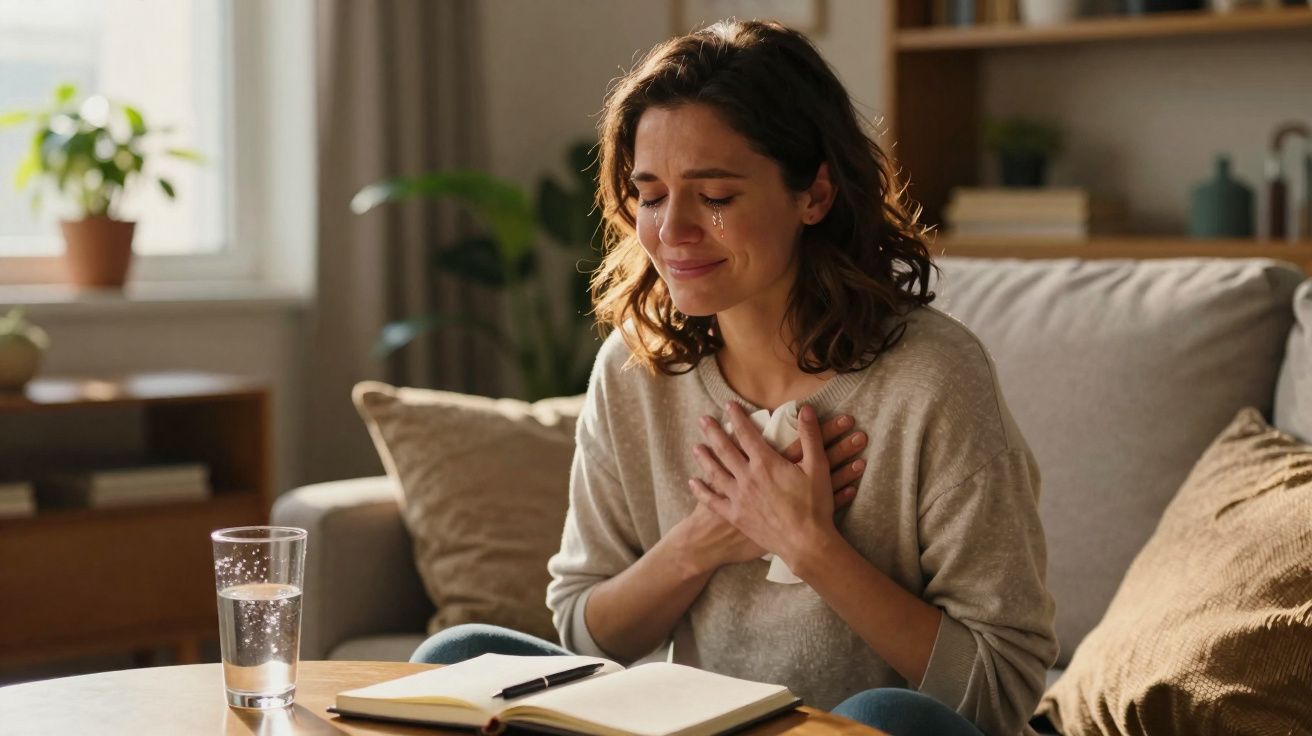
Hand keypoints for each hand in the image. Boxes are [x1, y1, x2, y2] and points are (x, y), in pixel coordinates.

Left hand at [689, 402, 841, 567]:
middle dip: (713, 432)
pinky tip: (693, 483)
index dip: (737, 418)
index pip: (747, 434)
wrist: (805, 543)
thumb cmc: (815, 505)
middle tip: (702, 419)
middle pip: (725, 449)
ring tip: (696, 447)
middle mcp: (747, 477)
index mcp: (766, 463)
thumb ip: (810, 436)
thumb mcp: (818, 467)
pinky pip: (713, 501)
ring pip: (715, 472)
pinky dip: (701, 491)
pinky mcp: (736, 515)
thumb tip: (807, 410)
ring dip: (704, 458)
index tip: (728, 406)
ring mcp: (738, 497)